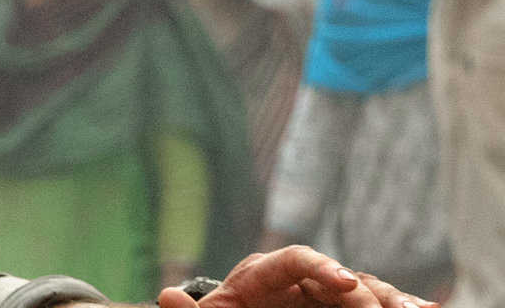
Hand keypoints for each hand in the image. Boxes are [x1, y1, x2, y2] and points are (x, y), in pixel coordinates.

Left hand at [158, 246, 438, 307]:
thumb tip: (164, 295)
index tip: (346, 283)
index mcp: (261, 274)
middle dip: (366, 295)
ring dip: (391, 300)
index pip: (294, 260)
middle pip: (339, 277)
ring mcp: (326, 294)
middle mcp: (298, 277)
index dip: (322, 267)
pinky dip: (399, 306)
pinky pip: (377, 304)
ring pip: (367, 290)